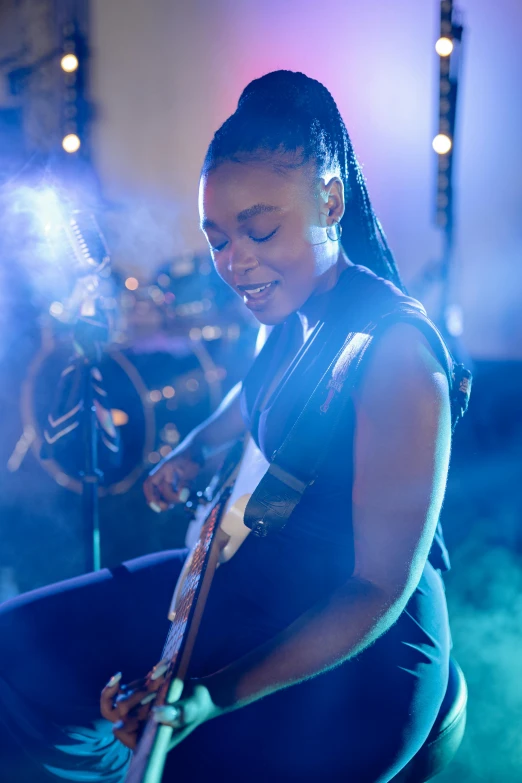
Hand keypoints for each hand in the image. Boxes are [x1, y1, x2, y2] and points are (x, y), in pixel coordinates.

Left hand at [100, 665, 219, 750]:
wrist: (199, 695)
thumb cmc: (196, 708)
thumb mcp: (189, 711)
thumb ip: (174, 714)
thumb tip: (156, 714)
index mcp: (144, 739)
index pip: (121, 731)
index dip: (128, 714)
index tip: (146, 700)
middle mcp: (135, 727)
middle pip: (115, 712)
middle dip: (136, 695)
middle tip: (155, 682)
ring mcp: (134, 711)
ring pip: (122, 696)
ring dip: (143, 684)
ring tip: (163, 674)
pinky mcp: (136, 697)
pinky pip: (127, 686)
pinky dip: (143, 678)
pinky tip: (162, 668)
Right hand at [143, 441, 202, 512]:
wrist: (198, 451)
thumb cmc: (194, 459)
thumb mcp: (191, 471)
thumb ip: (185, 485)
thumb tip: (182, 498)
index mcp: (164, 469)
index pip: (150, 484)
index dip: (151, 497)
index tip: (159, 507)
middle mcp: (163, 473)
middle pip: (152, 490)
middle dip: (157, 501)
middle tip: (167, 508)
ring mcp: (167, 477)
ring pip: (160, 492)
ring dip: (165, 499)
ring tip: (174, 503)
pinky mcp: (172, 480)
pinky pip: (167, 491)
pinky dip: (170, 497)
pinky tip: (177, 499)